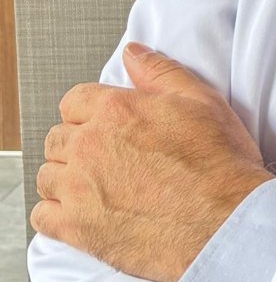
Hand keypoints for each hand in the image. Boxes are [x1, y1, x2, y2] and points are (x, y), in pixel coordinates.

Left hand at [31, 42, 272, 281]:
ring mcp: (78, 189)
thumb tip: (133, 52)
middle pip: (57, 139)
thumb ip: (160, 72)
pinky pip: (43, 216)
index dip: (91, 112)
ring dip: (66, 179)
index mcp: (116, 112)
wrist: (226, 220)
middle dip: (77, 145)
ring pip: (47, 177)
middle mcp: (89, 146)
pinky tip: (82, 213)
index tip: (107, 125)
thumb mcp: (202, 102)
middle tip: (108, 158)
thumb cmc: (221, 165)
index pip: (74, 101)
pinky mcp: (77, 228)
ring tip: (97, 187)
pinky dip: (56, 215)